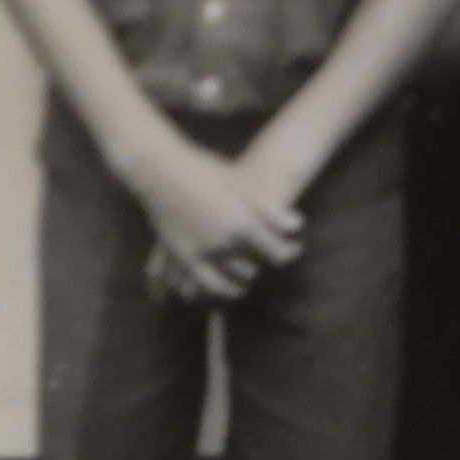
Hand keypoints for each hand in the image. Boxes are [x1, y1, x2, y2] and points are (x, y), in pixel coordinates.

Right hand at [125, 130, 302, 302]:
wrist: (161, 169)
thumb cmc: (204, 171)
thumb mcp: (241, 185)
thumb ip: (271, 210)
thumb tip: (298, 227)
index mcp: (242, 224)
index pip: (275, 253)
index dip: (290, 252)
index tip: (295, 248)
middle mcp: (222, 244)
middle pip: (250, 270)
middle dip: (260, 266)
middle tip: (264, 260)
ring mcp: (199, 253)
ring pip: (223, 284)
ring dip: (234, 287)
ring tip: (241, 285)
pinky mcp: (179, 255)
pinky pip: (198, 283)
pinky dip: (209, 290)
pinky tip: (214, 286)